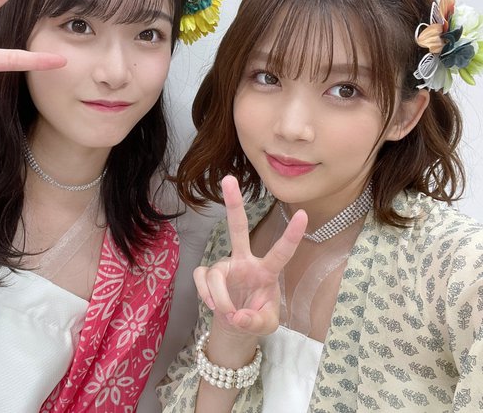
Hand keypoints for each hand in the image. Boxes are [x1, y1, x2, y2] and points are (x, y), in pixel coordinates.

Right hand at [193, 175, 306, 336]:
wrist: (234, 325)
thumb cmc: (256, 317)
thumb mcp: (265, 326)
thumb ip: (256, 322)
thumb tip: (238, 316)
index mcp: (266, 271)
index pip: (281, 252)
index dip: (291, 235)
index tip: (303, 215)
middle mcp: (244, 261)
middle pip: (238, 228)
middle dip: (233, 204)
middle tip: (228, 178)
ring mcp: (224, 265)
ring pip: (216, 273)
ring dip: (220, 298)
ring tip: (227, 313)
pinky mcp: (207, 273)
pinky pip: (201, 279)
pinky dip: (206, 295)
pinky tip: (214, 306)